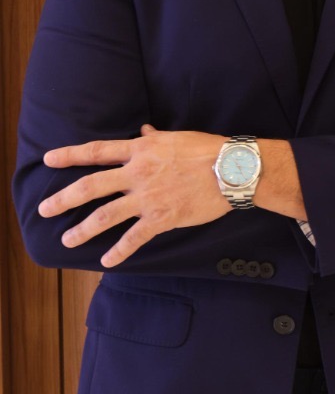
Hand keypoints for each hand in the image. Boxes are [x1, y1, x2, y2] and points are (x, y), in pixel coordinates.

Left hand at [39, 124, 227, 267]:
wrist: (231, 170)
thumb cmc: (207, 149)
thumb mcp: (176, 137)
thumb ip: (154, 138)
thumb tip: (143, 131)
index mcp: (140, 150)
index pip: (96, 152)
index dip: (70, 155)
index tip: (48, 160)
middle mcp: (137, 173)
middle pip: (91, 186)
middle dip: (63, 199)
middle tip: (44, 209)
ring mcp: (147, 197)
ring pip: (105, 215)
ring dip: (82, 229)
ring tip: (66, 240)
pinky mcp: (162, 218)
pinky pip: (134, 238)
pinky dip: (119, 251)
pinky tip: (106, 261)